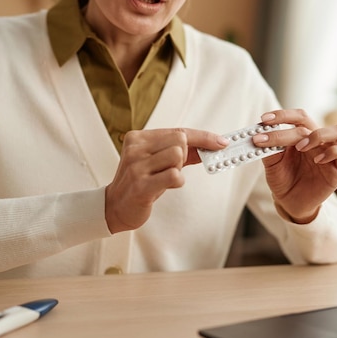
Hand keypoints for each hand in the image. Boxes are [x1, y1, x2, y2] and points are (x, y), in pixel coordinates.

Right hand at [105, 128, 228, 232]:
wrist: (115, 206)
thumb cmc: (140, 183)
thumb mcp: (156, 161)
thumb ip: (181, 152)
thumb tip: (211, 145)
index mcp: (138, 138)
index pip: (178, 131)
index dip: (203, 137)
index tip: (221, 142)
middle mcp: (135, 148)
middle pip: (180, 141)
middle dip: (184, 156)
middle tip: (170, 169)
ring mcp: (137, 166)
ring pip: (178, 156)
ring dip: (178, 170)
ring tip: (163, 178)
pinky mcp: (142, 185)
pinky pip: (175, 176)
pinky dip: (177, 182)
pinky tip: (164, 187)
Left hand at [252, 109, 336, 223]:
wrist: (290, 203)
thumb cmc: (283, 180)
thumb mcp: (272, 165)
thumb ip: (269, 149)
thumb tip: (261, 135)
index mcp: (301, 136)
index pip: (296, 117)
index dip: (281, 115)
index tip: (264, 119)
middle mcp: (317, 141)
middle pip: (310, 121)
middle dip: (289, 122)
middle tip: (272, 129)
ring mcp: (330, 152)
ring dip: (318, 135)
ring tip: (300, 147)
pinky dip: (333, 152)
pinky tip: (317, 160)